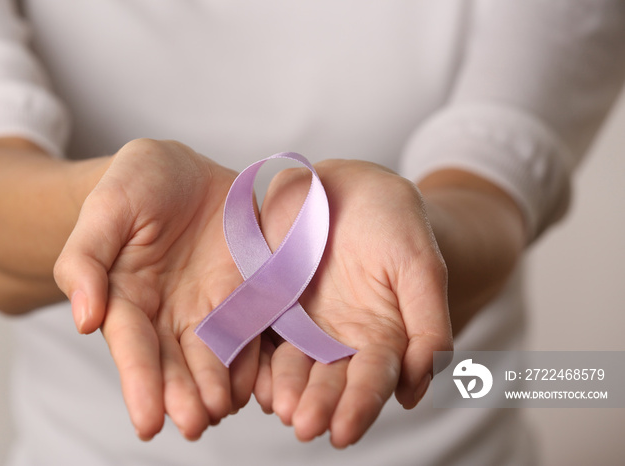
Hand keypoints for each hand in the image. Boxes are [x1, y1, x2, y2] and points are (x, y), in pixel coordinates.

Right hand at [54, 139, 258, 440]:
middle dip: (182, 396)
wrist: (184, 172)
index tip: (148, 422)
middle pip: (174, 363)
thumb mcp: (107, 207)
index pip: (132, 346)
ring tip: (223, 408)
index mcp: (127, 297)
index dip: (140, 383)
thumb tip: (83, 320)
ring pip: (214, 357)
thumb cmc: (136, 183)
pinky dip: (256, 359)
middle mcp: (167, 313)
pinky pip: (253, 331)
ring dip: (218, 387)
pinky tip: (262, 382)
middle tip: (193, 423)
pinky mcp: (245, 294)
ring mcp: (209, 306)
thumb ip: (85, 259)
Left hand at [253, 159, 452, 447]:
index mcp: (380, 336)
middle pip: (328, 380)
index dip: (360, 405)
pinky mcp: (268, 300)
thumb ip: (428, 326)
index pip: (372, 379)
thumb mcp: (421, 266)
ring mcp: (301, 321)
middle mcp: (338, 338)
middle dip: (318, 404)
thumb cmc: (395, 222)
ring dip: (284, 388)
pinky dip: (254, 354)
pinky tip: (248, 372)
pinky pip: (258, 331)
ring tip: (277, 406)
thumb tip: (415, 392)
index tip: (344, 432)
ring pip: (291, 364)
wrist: (351, 185)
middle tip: (303, 426)